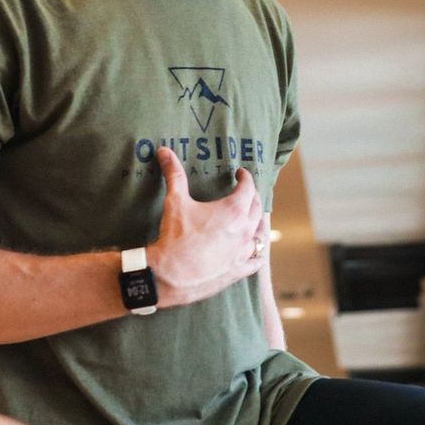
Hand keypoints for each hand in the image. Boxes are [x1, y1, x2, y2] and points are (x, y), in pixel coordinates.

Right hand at [146, 146, 266, 308]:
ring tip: (254, 219)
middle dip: (253, 198)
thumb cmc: (174, 236)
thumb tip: (164, 150)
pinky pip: (256, 260)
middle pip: (257, 209)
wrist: (169, 274)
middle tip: (247, 193)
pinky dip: (258, 254)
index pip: (248, 188)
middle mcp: (244, 230)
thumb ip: (174, 174)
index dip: (245, 178)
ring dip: (258, 223)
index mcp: (233, 210)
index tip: (240, 174)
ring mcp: (243, 251)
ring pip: (260, 234)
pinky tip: (256, 252)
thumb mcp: (175, 201)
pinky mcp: (238, 269)